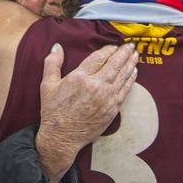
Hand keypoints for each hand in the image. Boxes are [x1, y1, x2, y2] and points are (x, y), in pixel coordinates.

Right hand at [36, 43, 138, 182]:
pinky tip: (134, 72)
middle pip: (114, 63)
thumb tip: (57, 46)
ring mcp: (106, 97)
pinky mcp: (113, 108)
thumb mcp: (47, 85)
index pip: (99, 57)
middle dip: (124, 52)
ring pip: (122, 75)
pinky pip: (125, 90)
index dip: (108, 49)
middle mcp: (96, 85)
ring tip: (135, 54)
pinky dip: (131, 79)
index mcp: (80, 77)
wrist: (62, 137)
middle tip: (130, 45)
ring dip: (131, 63)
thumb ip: (52, 63)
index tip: (113, 45)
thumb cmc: (53, 111)